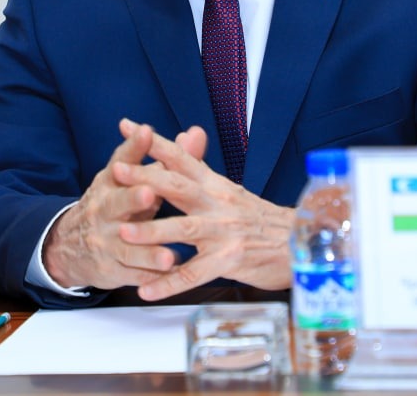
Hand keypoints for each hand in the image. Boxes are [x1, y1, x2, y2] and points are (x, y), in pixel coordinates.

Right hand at [42, 119, 176, 288]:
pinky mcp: (111, 269)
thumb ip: (166, 158)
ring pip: (127, 247)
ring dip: (148, 252)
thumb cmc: (113, 204)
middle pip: (117, 203)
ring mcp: (106, 241)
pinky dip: (151, 278)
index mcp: (110, 183)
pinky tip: (169, 279)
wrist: (71, 246)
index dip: (134, 147)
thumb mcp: (132, 180)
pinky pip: (134, 275)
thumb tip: (196, 133)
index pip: (121, 161)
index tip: (147, 133)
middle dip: (133, 199)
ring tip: (169, 256)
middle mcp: (104, 210)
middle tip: (150, 194)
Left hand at [115, 125, 294, 300]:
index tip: (127, 126)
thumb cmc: (261, 220)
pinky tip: (145, 290)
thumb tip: (187, 134)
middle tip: (115, 170)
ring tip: (123, 232)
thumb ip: (203, 170)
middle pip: (178, 186)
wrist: (301, 243)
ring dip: (152, 231)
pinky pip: (194, 274)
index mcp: (215, 185)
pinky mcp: (230, 261)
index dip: (155, 141)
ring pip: (184, 229)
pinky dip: (168, 283)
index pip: (182, 157)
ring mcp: (224, 232)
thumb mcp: (231, 191)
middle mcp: (218, 203)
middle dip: (145, 177)